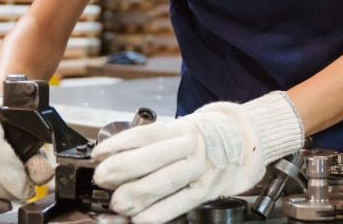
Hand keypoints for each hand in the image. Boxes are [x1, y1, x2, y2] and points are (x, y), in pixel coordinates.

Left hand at [93, 91, 303, 222]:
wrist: (244, 141)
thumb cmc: (205, 136)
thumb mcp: (180, 128)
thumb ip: (152, 141)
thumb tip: (114, 155)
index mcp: (182, 128)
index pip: (146, 136)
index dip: (119, 145)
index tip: (98, 155)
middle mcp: (193, 147)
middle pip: (153, 159)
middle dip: (122, 171)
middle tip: (102, 179)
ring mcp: (202, 170)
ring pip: (165, 183)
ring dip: (137, 195)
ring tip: (117, 202)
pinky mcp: (207, 191)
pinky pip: (180, 204)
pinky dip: (158, 213)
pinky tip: (140, 218)